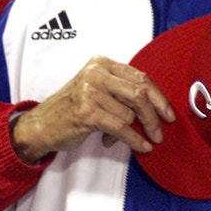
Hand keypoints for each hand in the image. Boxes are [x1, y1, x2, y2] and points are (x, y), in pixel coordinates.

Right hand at [11, 55, 174, 162]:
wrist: (42, 125)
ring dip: (134, 131)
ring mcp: (90, 91)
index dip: (159, 97)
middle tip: (160, 132)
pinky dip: (134, 139)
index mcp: (101, 64)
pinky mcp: (87, 112)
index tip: (168, 114)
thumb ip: (121, 90)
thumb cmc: (72, 109)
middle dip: (154, 116)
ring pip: (130, 113)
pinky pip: (121, 127)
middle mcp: (95, 74)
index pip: (140, 77)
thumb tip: (156, 107)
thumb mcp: (96, 90)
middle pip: (139, 93)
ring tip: (128, 138)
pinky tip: (141, 146)